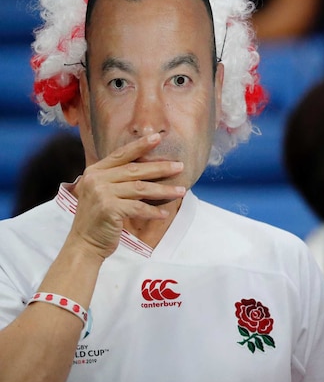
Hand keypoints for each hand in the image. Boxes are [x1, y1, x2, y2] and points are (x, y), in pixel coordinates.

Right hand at [67, 134, 185, 259]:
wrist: (84, 244)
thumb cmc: (98, 218)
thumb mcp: (102, 192)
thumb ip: (117, 179)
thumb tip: (149, 167)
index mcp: (94, 172)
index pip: (121, 154)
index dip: (140, 145)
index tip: (158, 137)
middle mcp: (96, 179)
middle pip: (135, 170)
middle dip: (161, 168)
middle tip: (180, 166)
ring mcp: (102, 194)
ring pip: (141, 188)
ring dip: (164, 190)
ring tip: (181, 191)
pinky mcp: (109, 209)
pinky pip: (139, 208)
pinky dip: (153, 211)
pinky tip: (165, 214)